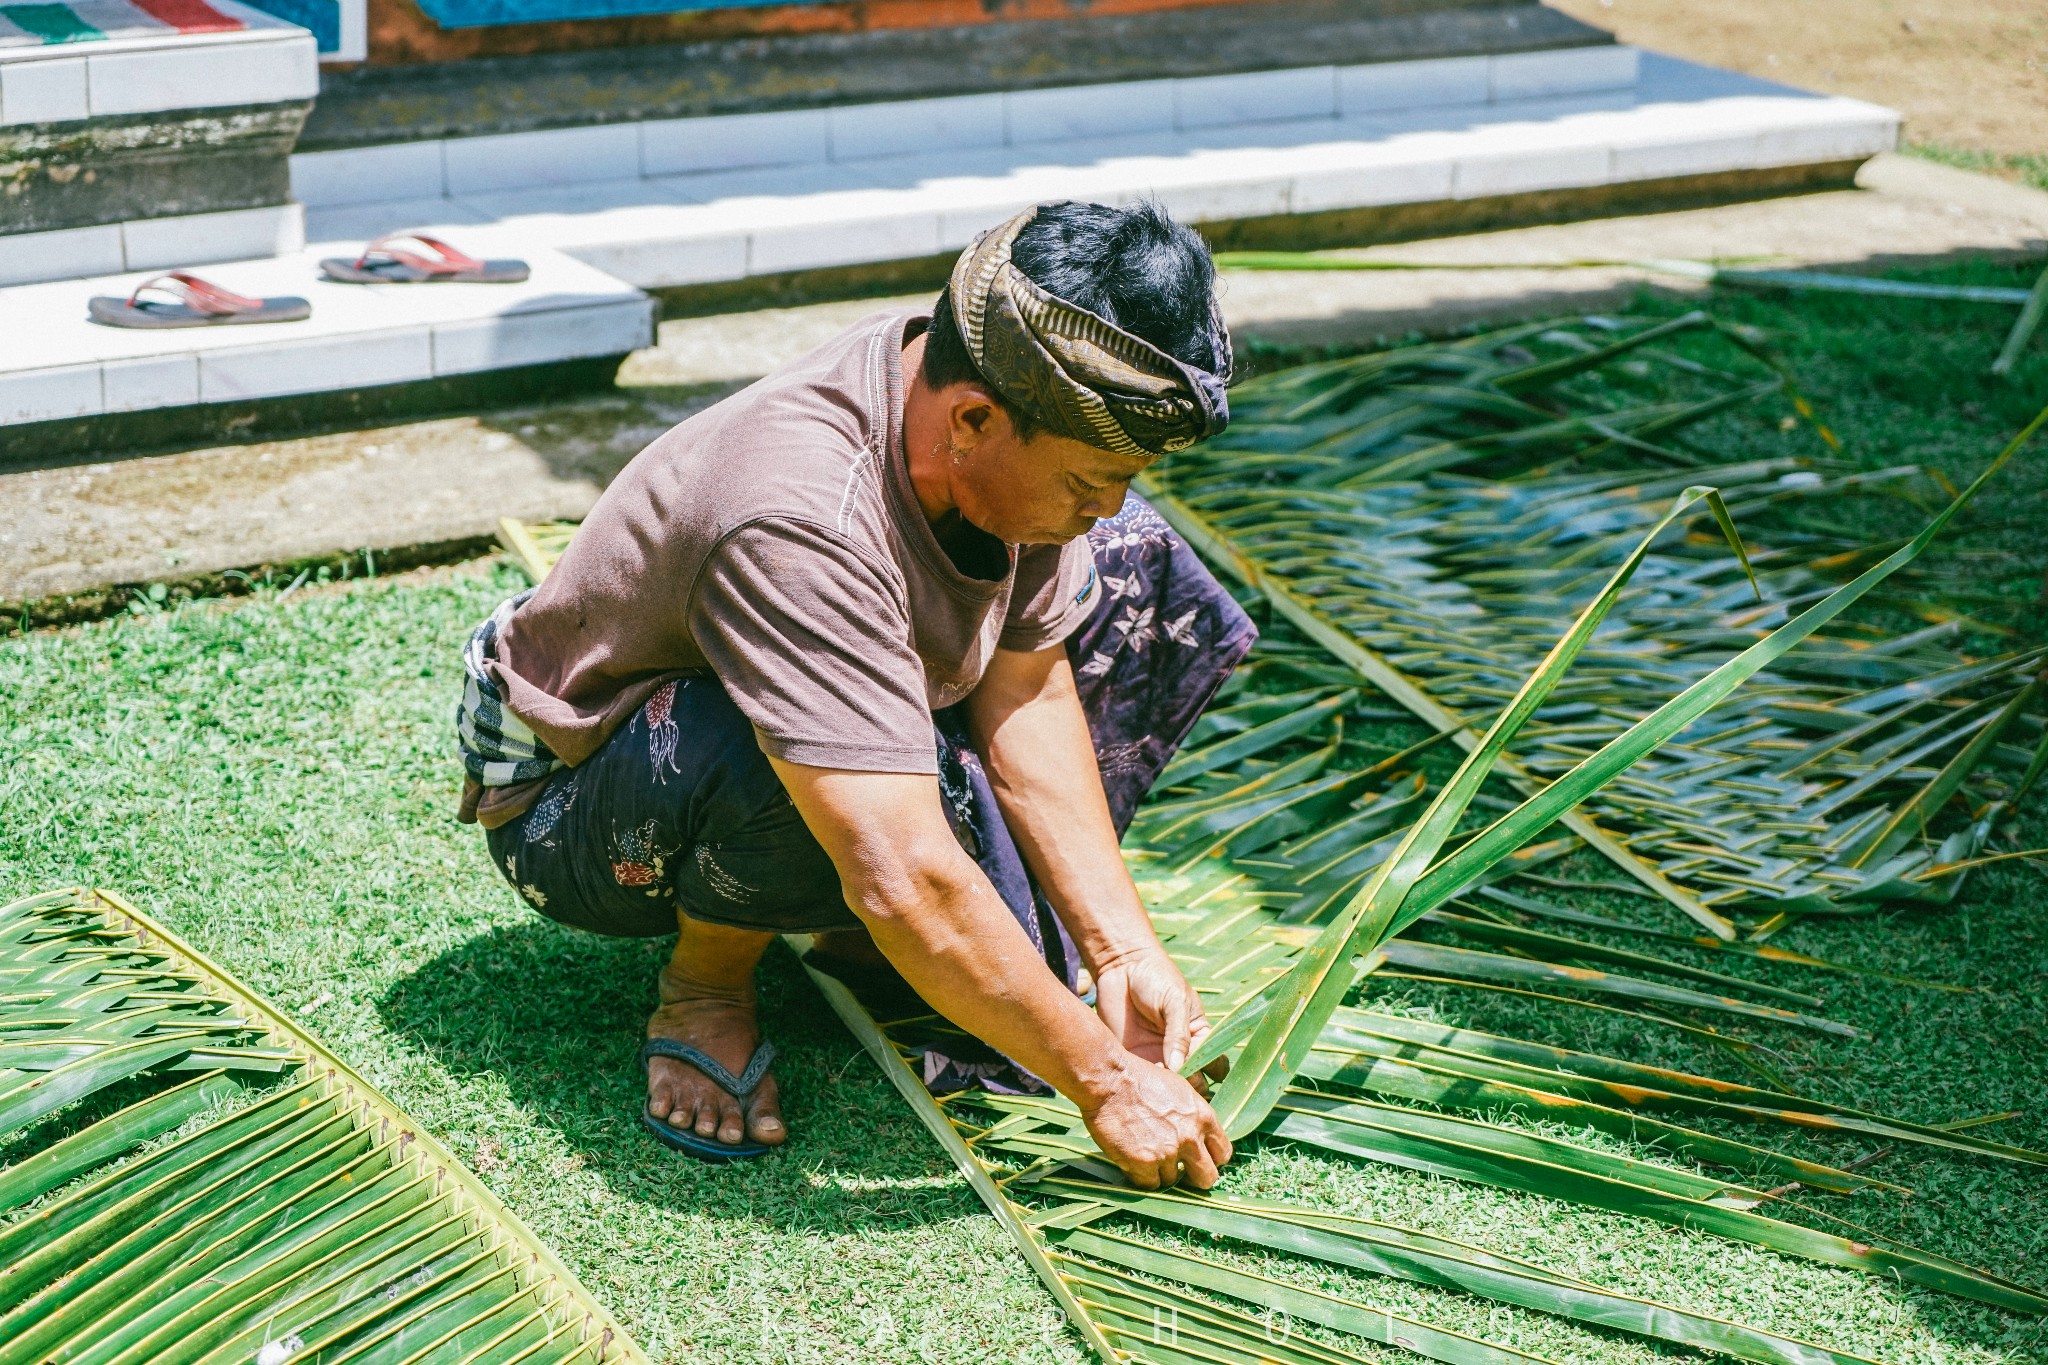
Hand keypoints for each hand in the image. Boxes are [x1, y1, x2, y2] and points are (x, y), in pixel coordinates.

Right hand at [1081, 1056, 1233, 1189]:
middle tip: (1180, 1173)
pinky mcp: (1144, 1164)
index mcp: (1204, 1118)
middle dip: (1194, 1178)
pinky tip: (1132, 1160)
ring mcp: (1168, 1153)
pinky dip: (1141, 1177)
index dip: (1211, 1159)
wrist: (1109, 1080)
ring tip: (1145, 1154)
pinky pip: (1148, 1184)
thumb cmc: (1140, 1079)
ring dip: (1160, 1173)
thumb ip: (1194, 1117)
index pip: (1223, 1153)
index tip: (1198, 1159)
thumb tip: (1198, 1137)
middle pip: (1207, 1178)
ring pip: (1172, 1181)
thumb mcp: (1180, 1091)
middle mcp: (1191, 1138)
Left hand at [1092, 944, 1230, 1089]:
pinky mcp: (1134, 1058)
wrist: (1121, 967)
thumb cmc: (1156, 978)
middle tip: (1176, 1079)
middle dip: (1189, 1086)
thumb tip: (1180, 1067)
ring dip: (1166, 1088)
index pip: (1215, 1064)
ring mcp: (1157, 1057)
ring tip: (1158, 1079)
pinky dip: (1144, 1083)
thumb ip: (1179, 1034)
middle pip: (1194, 1081)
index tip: (1200, 1070)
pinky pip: (1143, 1079)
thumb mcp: (1174, 1001)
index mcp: (1199, 1036)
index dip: (1212, 1072)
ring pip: (1169, 1086)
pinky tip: (1140, 1077)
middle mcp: (1181, 1052)